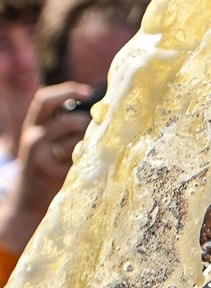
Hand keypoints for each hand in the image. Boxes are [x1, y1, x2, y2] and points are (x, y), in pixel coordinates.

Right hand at [0, 83, 92, 251]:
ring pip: (77, 140)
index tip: (88, 91)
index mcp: (33, 127)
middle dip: (86, 122)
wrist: (27, 202)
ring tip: (89, 150)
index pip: (45, 100)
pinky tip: (87, 163)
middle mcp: (34, 140)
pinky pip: (81, 158)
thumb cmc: (46, 166)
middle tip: (95, 129)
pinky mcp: (54, 175)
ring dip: (90, 142)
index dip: (67, 90)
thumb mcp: (46, 142)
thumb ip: (63, 125)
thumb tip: (100, 107)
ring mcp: (42, 158)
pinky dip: (89, 158)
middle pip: (66, 120)